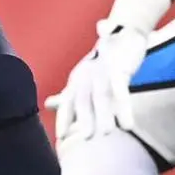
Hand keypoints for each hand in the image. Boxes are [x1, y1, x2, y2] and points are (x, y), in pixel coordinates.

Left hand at [45, 21, 149, 140]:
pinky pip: (121, 90)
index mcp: (76, 80)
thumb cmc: (102, 62)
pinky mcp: (119, 68)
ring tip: (106, 134)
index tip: (61, 138)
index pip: (67, 101)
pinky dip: (123, 107)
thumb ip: (68, 95)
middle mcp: (86, 75)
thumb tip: (47, 105)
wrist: (122, 35)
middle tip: (85, 140)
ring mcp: (102, 71)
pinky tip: (127, 125)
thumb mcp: (83, 78)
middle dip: (83, 119)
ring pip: (101, 96)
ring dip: (104, 115)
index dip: (64, 118)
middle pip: (83, 99)